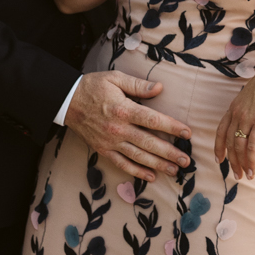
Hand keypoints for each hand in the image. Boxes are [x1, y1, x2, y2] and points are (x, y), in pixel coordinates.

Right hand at [65, 70, 192, 181]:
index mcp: (124, 109)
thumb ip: (138, 85)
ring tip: (175, 170)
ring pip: (138, 157)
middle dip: (170, 152)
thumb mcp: (115, 78)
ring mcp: (110, 142)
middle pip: (149, 143)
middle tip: (187, 160)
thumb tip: (160, 87)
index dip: (172, 127)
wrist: (67, 101)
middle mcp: (118, 128)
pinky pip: (122, 164)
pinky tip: (151, 176)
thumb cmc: (93, 87)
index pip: (153, 120)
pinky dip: (137, 172)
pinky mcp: (103, 150)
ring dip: (158, 165)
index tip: (187, 133)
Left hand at [215, 72, 254, 179]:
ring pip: (239, 147)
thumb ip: (251, 108)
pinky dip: (251, 161)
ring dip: (241, 164)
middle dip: (231, 160)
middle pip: (228, 142)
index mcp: (234, 107)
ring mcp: (247, 119)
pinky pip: (252, 147)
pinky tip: (253, 171)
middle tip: (235, 174)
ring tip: (245, 175)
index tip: (219, 158)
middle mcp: (237, 114)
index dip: (218, 146)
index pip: (221, 130)